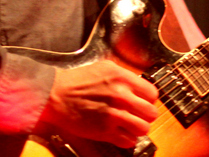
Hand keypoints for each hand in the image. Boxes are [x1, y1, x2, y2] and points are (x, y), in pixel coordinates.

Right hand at [39, 60, 158, 147]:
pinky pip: (128, 141)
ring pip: (143, 129)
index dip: (149, 99)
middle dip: (146, 115)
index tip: (144, 101)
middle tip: (139, 115)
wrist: (56, 94)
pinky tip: (121, 133)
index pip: (153, 93)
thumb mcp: (105, 68)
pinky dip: (127, 139)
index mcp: (123, 79)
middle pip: (151, 113)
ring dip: (138, 128)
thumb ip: (125, 76)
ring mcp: (113, 115)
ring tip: (131, 125)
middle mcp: (121, 96)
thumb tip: (139, 84)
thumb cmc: (77, 81)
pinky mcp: (104, 131)